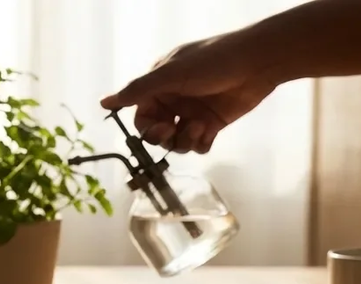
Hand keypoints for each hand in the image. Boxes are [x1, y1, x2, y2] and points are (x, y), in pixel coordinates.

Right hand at [100, 32, 279, 153]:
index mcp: (160, 86)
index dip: (146, 127)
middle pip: (157, 133)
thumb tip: (104, 102)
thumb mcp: (171, 74)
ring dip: (185, 140)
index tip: (159, 127)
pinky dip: (200, 142)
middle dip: (164, 137)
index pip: (141, 116)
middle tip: (174, 130)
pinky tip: (208, 131)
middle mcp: (173, 101)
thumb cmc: (212, 62)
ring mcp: (192, 113)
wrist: (256, 64)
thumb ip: (138, 90)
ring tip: (200, 127)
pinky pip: (197, 144)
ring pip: (177, 141)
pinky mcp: (212, 124)